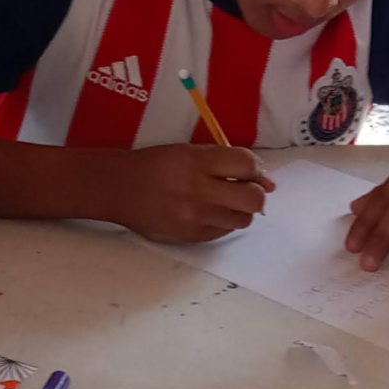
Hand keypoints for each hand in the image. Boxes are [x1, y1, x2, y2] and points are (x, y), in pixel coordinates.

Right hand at [117, 144, 274, 242]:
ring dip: (241, 210)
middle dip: (256, 194)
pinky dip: (224, 221)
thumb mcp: (190, 152)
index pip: (247, 164)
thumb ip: (227, 161)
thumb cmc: (158, 165)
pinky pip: (225, 231)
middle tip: (245, 190)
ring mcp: (195, 217)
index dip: (256, 169)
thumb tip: (267, 182)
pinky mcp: (191, 236)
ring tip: (225, 202)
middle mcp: (198, 190)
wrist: (121, 189)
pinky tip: (210, 212)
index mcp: (198, 162)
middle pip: (253, 199)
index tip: (251, 172)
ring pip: (243, 219)